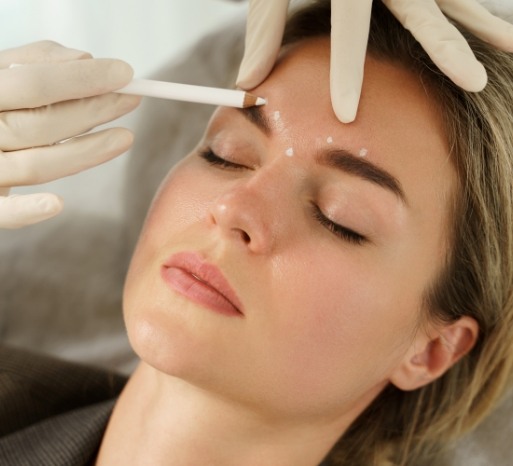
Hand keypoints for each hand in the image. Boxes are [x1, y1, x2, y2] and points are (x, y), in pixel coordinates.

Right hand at [0, 41, 140, 227]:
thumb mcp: (0, 74)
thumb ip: (35, 63)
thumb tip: (85, 59)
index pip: (35, 83)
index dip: (83, 78)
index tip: (125, 73)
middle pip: (41, 123)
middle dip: (92, 110)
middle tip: (132, 99)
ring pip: (36, 164)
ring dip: (87, 152)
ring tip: (125, 137)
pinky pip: (2, 212)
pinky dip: (27, 210)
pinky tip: (57, 204)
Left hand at [236, 0, 512, 122]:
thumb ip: (264, 28)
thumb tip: (248, 82)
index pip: (348, 29)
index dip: (347, 71)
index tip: (348, 113)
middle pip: (421, 11)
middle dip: (446, 49)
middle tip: (474, 83)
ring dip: (482, 25)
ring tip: (512, 48)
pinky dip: (472, 6)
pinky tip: (499, 30)